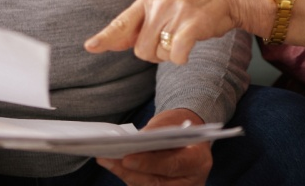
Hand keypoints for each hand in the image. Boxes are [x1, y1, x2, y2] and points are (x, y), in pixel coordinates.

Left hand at [85, 0, 266, 64]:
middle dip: (155, 53)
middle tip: (171, 39)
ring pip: (158, 55)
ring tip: (183, 37)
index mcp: (147, 1)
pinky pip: (176, 56)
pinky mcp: (191, 24)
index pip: (122, 22)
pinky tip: (189, 47)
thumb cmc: (191, 5)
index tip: (90, 46)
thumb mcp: (162, 7)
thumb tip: (111, 41)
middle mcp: (158, 5)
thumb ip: (139, 25)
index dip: (105, 37)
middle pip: (141, 50)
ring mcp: (175, 13)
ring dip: (170, 55)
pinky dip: (181, 58)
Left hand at [96, 109, 211, 185]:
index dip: (149, 163)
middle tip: (108, 159)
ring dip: (124, 174)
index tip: (127, 158)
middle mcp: (192, 180)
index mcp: (199, 160)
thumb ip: (156, 134)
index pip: (173, 165)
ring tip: (105, 160)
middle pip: (157, 182)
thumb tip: (133, 142)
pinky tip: (113, 165)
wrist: (189, 137)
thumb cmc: (180, 126)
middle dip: (130, 171)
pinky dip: (128, 176)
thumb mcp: (172, 123)